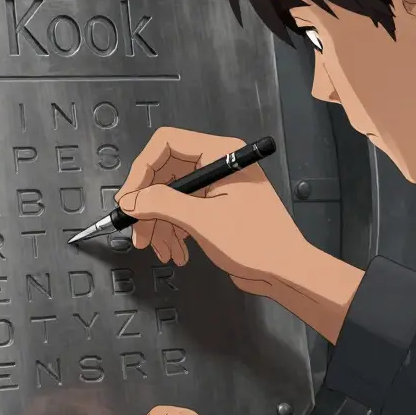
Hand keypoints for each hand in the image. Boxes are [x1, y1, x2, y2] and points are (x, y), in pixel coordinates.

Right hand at [116, 127, 364, 340]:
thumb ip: (163, 204)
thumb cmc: (255, 241)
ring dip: (160, 224)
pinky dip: (174, 231)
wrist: (286, 271)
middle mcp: (216, 163)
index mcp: (220, 153)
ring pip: (170, 196)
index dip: (142, 170)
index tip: (128, 200)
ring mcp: (215, 185)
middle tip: (139, 235)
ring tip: (163, 252)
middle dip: (149, 206)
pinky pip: (182, 211)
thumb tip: (130, 199)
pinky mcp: (215, 207)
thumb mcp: (202, 220)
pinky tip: (177, 253)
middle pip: (165, 173)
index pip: (166, 144)